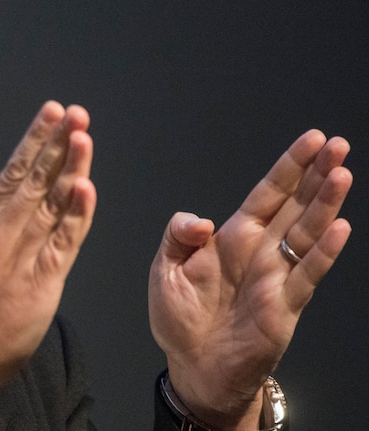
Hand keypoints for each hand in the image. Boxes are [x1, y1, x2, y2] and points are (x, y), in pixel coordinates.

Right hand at [0, 101, 95, 429]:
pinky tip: (84, 188)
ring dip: (69, 167)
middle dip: (56, 142)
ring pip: (50, 203)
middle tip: (75, 111)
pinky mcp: (42, 281)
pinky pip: (63, 242)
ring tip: (83, 135)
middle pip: (34, 178)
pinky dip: (76, 214)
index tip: (52, 113)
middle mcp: (4, 232)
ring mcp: (23, 255)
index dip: (34, 140)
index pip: (13, 172)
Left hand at [149, 130, 351, 428]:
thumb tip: (203, 221)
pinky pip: (307, 274)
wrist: (193, 367)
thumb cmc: (180, 319)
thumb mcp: (165, 268)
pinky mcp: (284, 306)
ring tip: (341, 174)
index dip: (289, 167)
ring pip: (308, 233)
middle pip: (295, 205)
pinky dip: (324, 252)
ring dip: (325, 204)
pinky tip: (339, 227)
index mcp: (233, 238)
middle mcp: (260, 252)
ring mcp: (277, 277)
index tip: (311, 140)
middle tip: (339, 145)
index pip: (267, 194)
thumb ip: (177, 235)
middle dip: (317, 174)